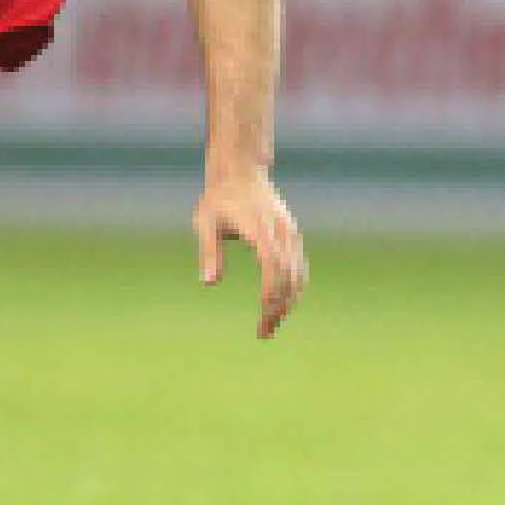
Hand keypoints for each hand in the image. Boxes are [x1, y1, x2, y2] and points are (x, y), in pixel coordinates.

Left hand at [193, 162, 304, 337]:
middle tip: (263, 332)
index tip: (262, 311)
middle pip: (289, 276)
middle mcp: (281, 232)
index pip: (273, 264)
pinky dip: (293, 290)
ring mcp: (290, 235)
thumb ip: (209, 251)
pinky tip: (280, 307)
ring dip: (288, 303)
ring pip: (298, 275)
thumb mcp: (205, 221)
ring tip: (270, 326)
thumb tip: (209, 283)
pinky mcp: (292, 237)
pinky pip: (299, 269)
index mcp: (260, 228)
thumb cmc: (218, 199)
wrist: (241, 172)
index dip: (271, 289)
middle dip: (279, 306)